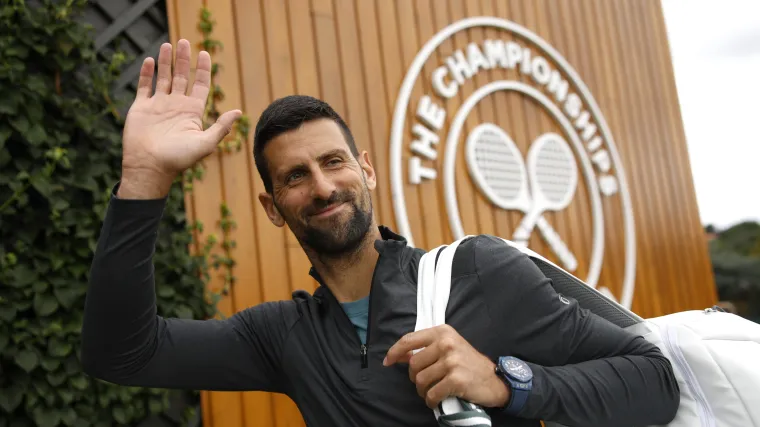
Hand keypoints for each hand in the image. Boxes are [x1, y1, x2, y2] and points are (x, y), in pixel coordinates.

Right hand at [119, 39, 241, 197]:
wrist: (150, 167)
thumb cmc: (178, 159)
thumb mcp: (205, 143)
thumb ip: (221, 126)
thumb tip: (239, 111)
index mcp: (192, 111)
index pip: (200, 85)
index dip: (203, 69)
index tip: (205, 53)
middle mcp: (176, 105)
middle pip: (182, 76)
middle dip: (184, 59)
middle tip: (185, 41)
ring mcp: (158, 105)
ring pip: (163, 77)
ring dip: (165, 61)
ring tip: (168, 44)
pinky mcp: (141, 108)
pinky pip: (144, 86)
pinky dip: (146, 73)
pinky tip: (149, 60)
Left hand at [384, 324, 509, 409]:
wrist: (494, 380)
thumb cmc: (468, 364)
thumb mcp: (449, 348)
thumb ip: (426, 348)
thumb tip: (400, 355)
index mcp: (442, 332)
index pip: (409, 340)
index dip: (395, 351)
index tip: (387, 361)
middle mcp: (446, 343)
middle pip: (413, 364)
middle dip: (415, 377)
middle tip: (426, 383)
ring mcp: (452, 361)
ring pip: (420, 380)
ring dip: (423, 391)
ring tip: (432, 392)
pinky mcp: (456, 379)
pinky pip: (431, 393)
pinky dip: (431, 401)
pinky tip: (437, 400)